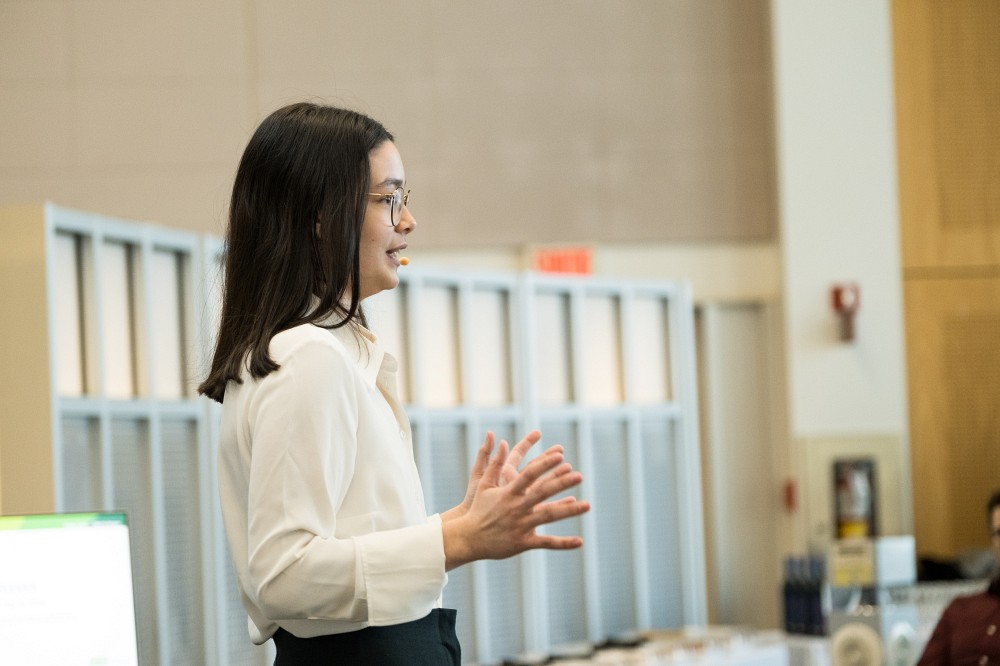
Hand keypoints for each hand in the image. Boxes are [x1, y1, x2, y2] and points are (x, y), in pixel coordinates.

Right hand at [442, 439, 589, 568]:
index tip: (560, 455)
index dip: (545, 464)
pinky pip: (546, 543)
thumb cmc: (477, 508)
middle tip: (579, 475)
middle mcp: (516, 507)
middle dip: (561, 483)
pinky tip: (579, 542)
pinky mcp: (523, 542)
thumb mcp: (483, 484)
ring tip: (588, 504)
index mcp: (508, 492)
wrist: (468, 538)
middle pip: (543, 492)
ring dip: (569, 510)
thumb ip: (494, 462)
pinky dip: (563, 543)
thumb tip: (501, 440)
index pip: (529, 474)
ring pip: (549, 516)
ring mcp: (521, 525)